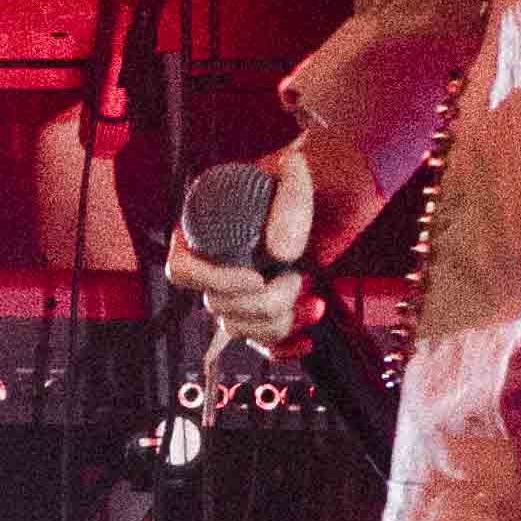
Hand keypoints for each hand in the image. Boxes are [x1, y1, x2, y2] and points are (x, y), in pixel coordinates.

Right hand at [162, 123, 380, 348]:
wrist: (339, 187)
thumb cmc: (308, 172)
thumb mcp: (298, 173)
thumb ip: (289, 204)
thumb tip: (279, 254)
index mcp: (203, 227)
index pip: (182, 269)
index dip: (212, 282)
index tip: (256, 279)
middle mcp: (216, 261)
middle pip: (218, 306)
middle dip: (263, 303)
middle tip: (299, 278)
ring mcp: (242, 287)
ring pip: (240, 328)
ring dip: (278, 325)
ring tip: (313, 302)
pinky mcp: (267, 304)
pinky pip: (261, 341)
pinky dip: (281, 348)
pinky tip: (307, 340)